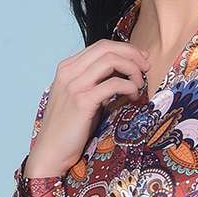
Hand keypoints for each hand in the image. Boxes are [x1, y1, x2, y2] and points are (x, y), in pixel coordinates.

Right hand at [23, 39, 150, 178]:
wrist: (51, 151)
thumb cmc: (69, 127)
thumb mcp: (80, 97)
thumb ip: (96, 82)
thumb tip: (123, 73)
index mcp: (67, 68)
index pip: (101, 46)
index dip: (125, 49)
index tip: (140, 60)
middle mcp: (69, 72)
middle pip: (108, 48)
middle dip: (132, 55)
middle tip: (146, 68)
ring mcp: (74, 85)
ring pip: (111, 61)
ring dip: (132, 69)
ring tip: (139, 84)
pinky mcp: (82, 101)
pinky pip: (113, 84)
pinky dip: (129, 86)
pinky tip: (133, 96)